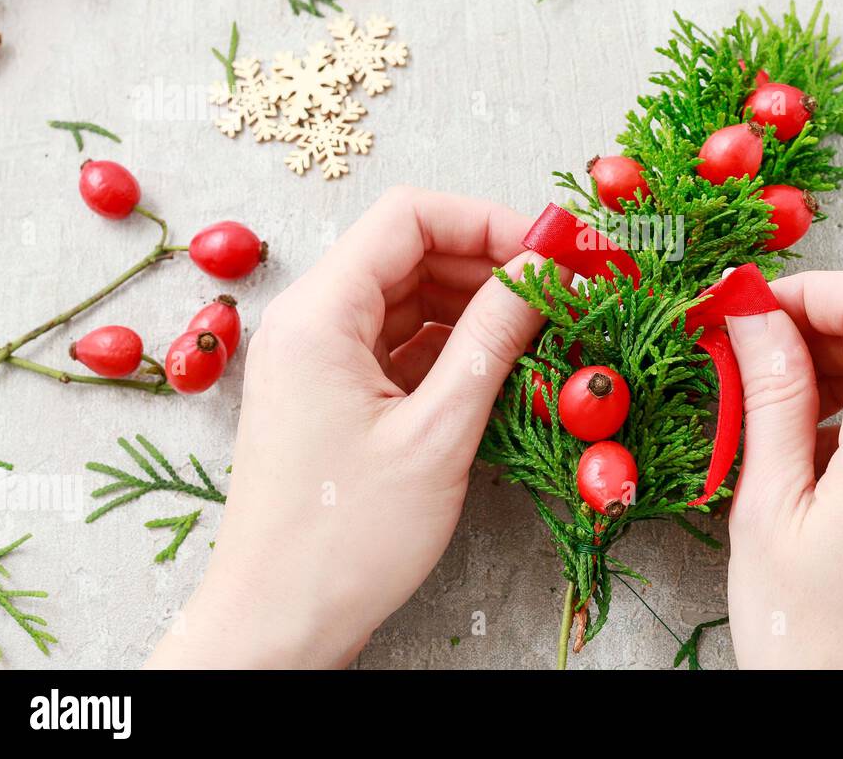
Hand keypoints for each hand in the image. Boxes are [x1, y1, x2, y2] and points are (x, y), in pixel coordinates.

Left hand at [148, 188, 550, 667]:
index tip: (555, 247)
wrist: (276, 624)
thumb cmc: (344, 541)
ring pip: (411, 299)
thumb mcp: (437, 433)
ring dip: (479, 308)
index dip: (490, 220)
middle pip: (411, 253)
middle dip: (492, 263)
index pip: (409, 217)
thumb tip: (544, 271)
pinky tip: (505, 367)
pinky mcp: (335, 395)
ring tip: (545, 331)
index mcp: (318, 314)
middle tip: (565, 289)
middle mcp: (311, 322)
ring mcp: (320, 360)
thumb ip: (493, 339)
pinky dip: (454, 349)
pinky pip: (402, 346)